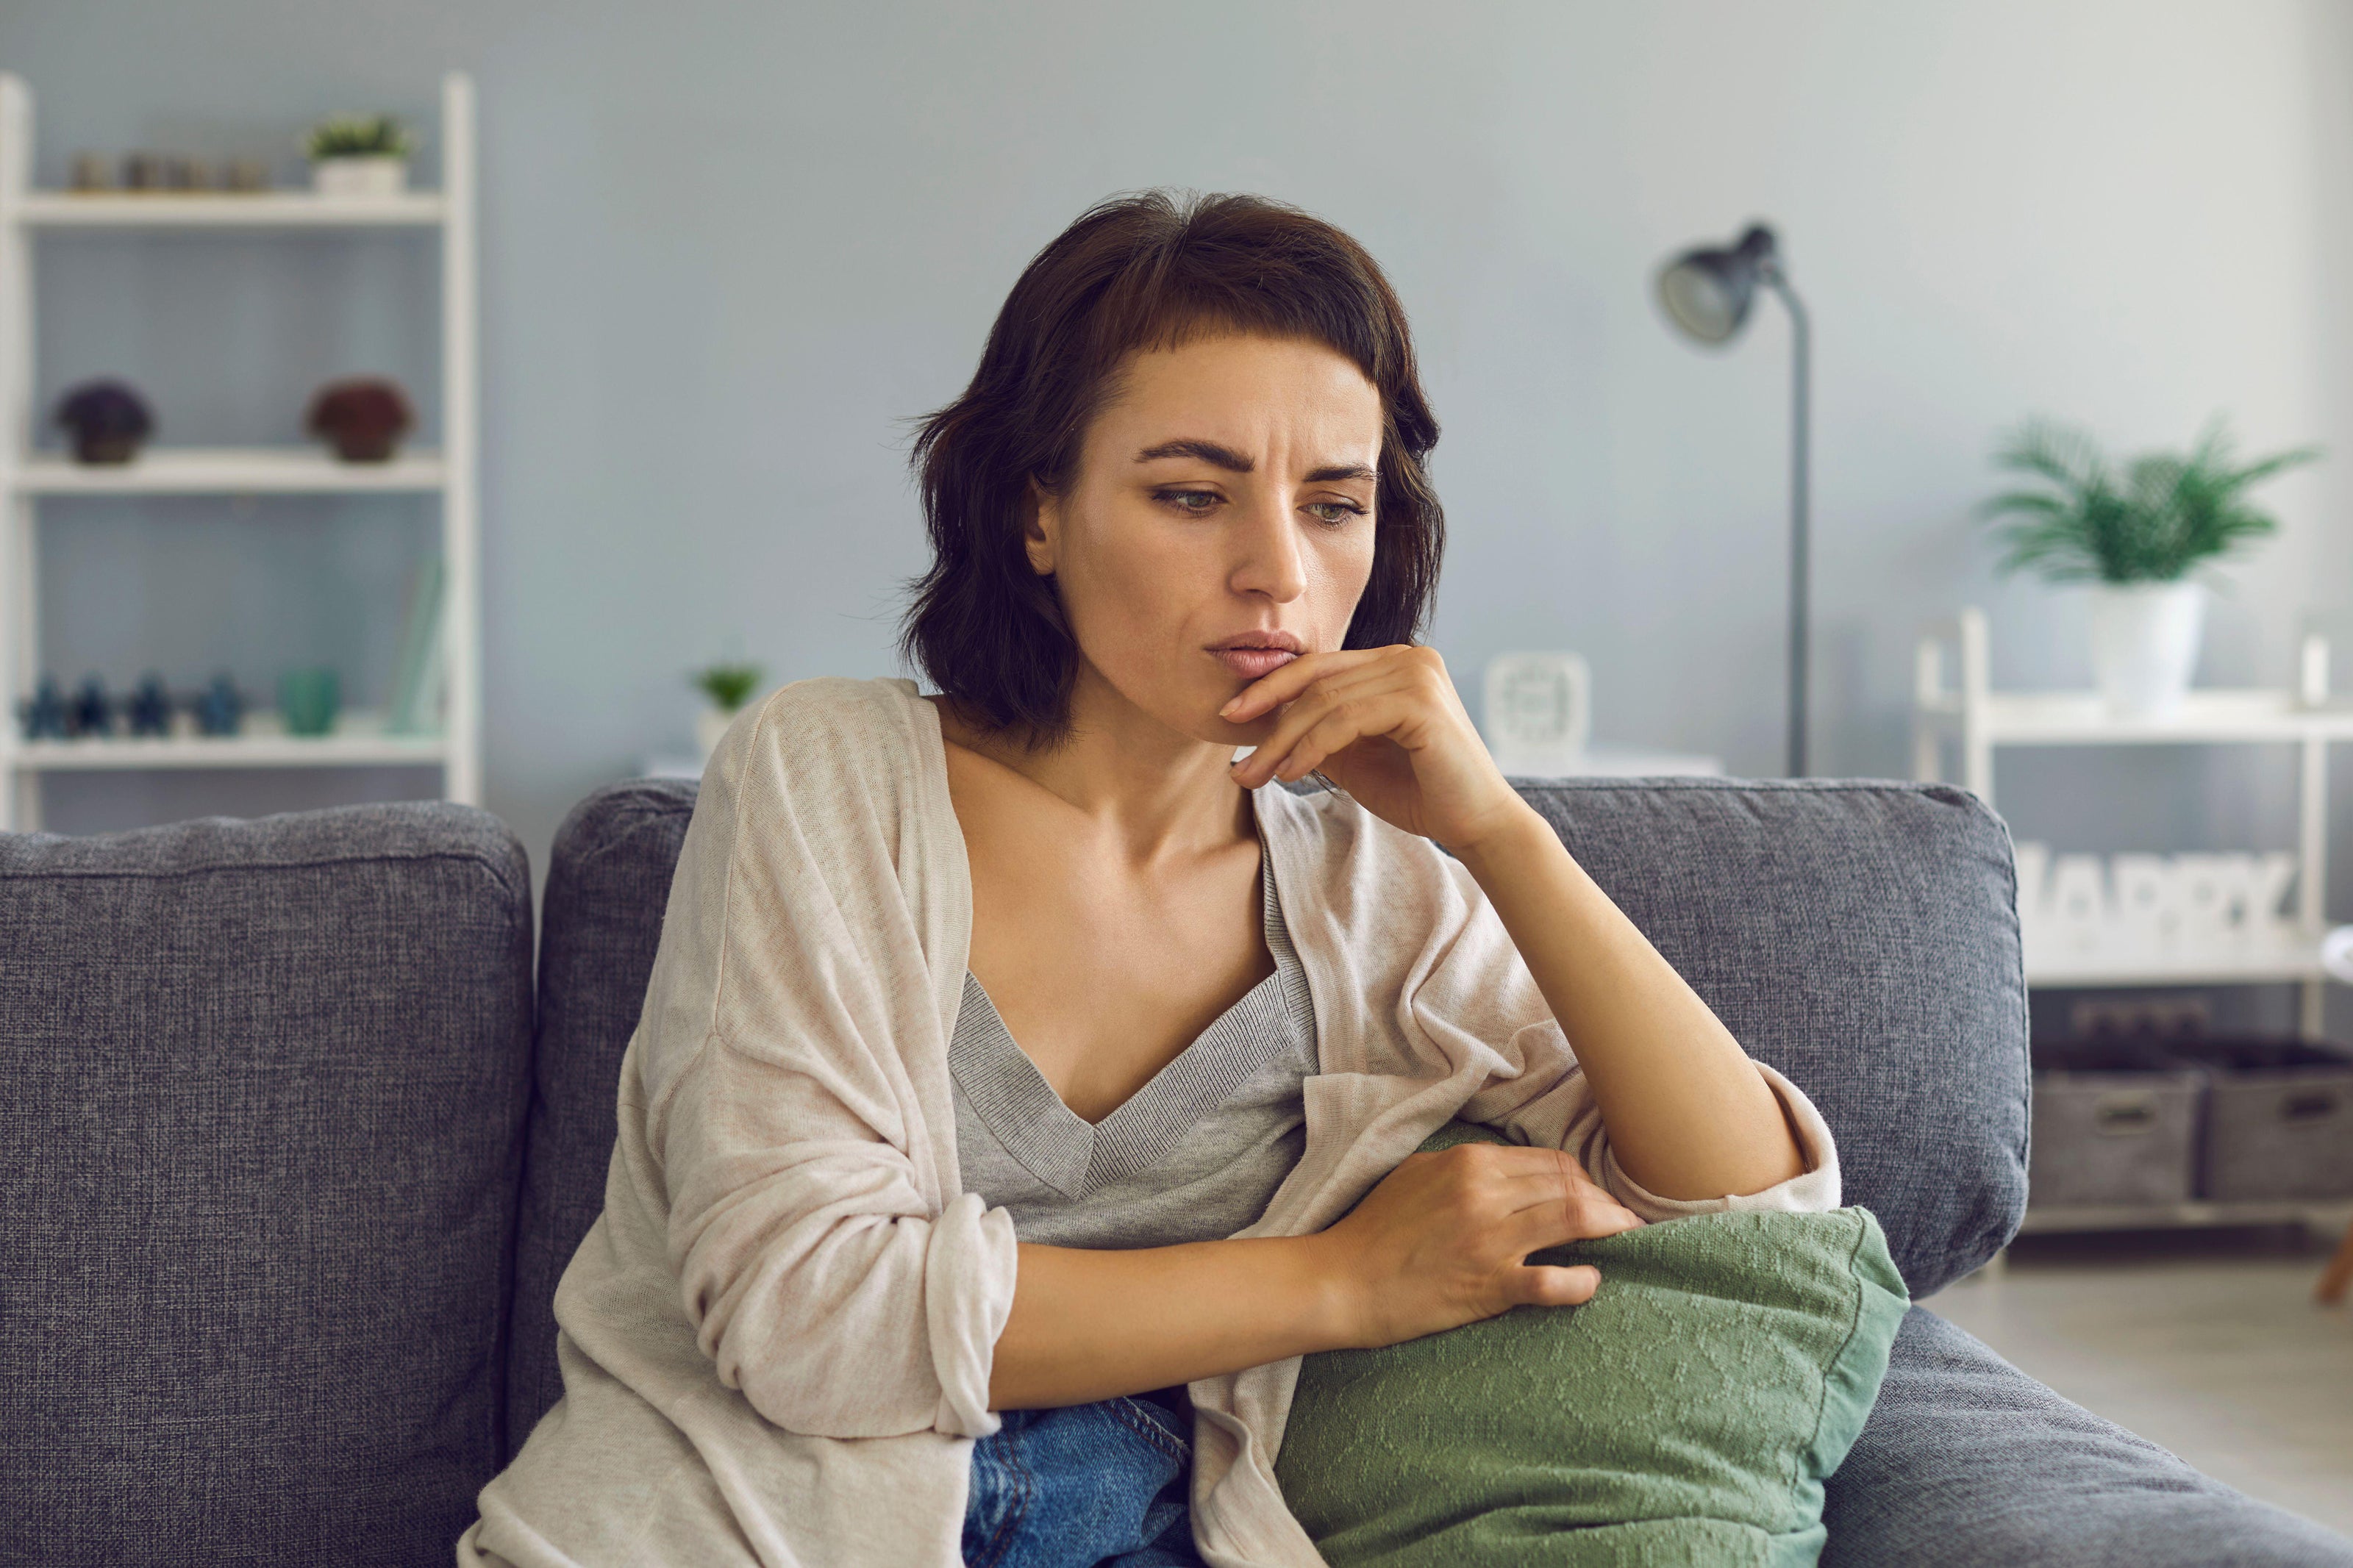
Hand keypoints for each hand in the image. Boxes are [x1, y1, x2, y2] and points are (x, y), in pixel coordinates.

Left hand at [1221, 645, 1526, 850]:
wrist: (1476, 824)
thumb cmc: (1419, 792)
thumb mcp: (1355, 757)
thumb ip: (1319, 733)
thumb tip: (1263, 725)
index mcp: (1394, 662)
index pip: (1320, 667)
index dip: (1271, 688)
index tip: (1232, 716)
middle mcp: (1408, 656)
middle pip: (1317, 682)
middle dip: (1268, 719)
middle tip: (1235, 756)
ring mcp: (1417, 673)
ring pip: (1326, 701)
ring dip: (1283, 742)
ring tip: (1256, 775)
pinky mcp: (1421, 700)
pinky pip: (1347, 719)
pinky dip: (1311, 747)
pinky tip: (1292, 773)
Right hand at [1312, 1140, 1646, 1349]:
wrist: (1343, 1281)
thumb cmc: (1375, 1229)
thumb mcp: (1417, 1174)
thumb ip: (1464, 1166)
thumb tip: (1507, 1172)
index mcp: (1470, 1162)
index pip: (1549, 1161)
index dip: (1581, 1178)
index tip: (1594, 1194)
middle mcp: (1485, 1193)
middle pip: (1569, 1185)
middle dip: (1605, 1200)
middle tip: (1622, 1218)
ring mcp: (1490, 1240)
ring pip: (1574, 1218)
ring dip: (1611, 1227)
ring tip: (1628, 1238)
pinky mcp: (1489, 1285)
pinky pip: (1553, 1282)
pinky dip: (1582, 1282)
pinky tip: (1591, 1282)